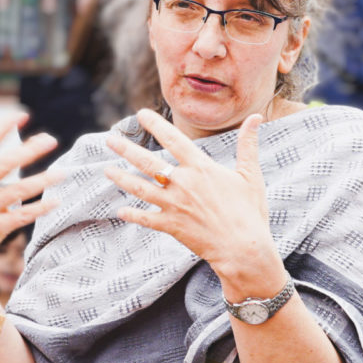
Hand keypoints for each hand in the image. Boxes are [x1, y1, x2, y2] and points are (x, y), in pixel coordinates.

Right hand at [0, 113, 60, 286]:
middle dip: (30, 149)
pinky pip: (23, 215)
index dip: (2, 128)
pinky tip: (55, 201)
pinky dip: (41, 208)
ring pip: (20, 190)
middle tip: (50, 139)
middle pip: (6, 163)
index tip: (21, 115)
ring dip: (44, 180)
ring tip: (63, 173)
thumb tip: (17, 155)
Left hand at [104, 109, 274, 278]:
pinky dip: (132, 215)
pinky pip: (146, 219)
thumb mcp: (250, 175)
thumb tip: (257, 117)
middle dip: (126, 150)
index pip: (173, 139)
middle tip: (110, 140)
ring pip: (140, 188)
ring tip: (106, 170)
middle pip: (148, 162)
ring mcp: (174, 205)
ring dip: (121, 178)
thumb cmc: (249, 211)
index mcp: (201, 167)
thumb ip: (248, 144)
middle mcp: (183, 183)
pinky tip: (120, 211)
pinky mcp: (171, 226)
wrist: (243, 248)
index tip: (141, 114)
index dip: (155, 124)